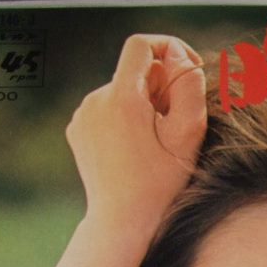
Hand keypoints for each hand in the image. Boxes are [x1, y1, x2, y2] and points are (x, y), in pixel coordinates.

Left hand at [65, 34, 206, 236]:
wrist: (121, 220)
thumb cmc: (161, 182)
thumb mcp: (188, 135)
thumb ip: (189, 87)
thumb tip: (181, 57)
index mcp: (122, 97)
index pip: (141, 45)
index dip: (170, 48)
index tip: (188, 70)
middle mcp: (95, 99)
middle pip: (134, 71)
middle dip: (160, 86)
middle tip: (176, 122)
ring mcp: (82, 115)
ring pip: (122, 90)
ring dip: (143, 104)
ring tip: (156, 141)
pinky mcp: (77, 129)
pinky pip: (107, 109)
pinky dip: (125, 118)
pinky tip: (135, 148)